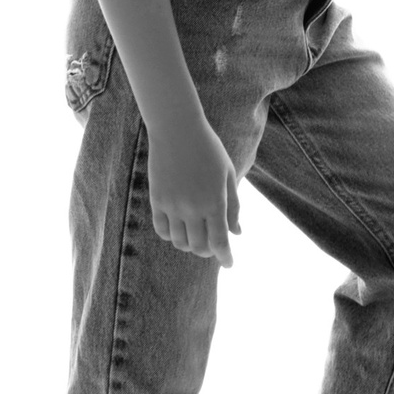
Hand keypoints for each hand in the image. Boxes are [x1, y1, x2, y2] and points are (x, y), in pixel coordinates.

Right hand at [148, 114, 241, 262]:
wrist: (177, 130)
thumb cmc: (209, 150)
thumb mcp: (228, 175)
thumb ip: (234, 205)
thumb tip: (237, 233)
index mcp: (214, 202)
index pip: (219, 242)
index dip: (225, 257)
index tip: (229, 263)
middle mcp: (192, 208)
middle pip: (199, 247)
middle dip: (208, 252)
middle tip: (213, 246)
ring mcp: (172, 206)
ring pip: (179, 242)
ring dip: (189, 245)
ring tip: (196, 236)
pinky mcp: (156, 201)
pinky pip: (162, 230)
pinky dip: (171, 235)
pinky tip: (179, 228)